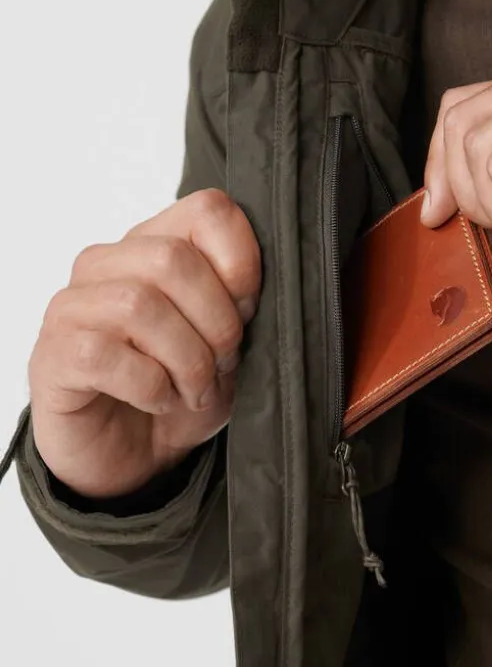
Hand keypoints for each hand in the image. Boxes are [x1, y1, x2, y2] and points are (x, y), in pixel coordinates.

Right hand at [28, 189, 260, 498]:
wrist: (135, 456)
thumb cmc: (183, 388)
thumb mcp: (230, 343)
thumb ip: (244, 303)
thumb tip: (264, 285)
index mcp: (157, 245)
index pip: (208, 209)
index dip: (242, 261)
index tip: (250, 310)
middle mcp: (107, 264)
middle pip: (173, 259)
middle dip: (217, 322)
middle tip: (224, 363)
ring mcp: (73, 307)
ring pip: (140, 305)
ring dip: (187, 360)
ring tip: (195, 389)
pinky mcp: (53, 355)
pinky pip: (107, 356)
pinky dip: (152, 387)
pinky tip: (160, 401)